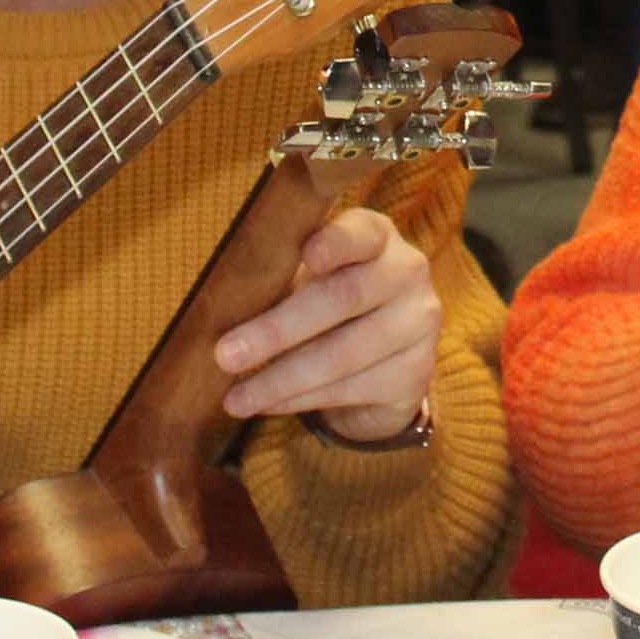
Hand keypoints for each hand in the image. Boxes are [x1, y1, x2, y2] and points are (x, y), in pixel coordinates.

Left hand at [213, 208, 439, 441]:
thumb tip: (221, 301)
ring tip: (235, 398)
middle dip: (278, 330)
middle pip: (344, 298)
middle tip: (225, 354)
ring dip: (282, 379)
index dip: (337, 243)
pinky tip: (267, 405)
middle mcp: (408, 273)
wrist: (386, 356)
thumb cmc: (332, 302)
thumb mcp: (313, 277)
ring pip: (344, 354)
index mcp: (378, 237)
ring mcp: (418, 325)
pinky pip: (351, 389)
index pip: (362, 233)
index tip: (307, 256)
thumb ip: (284, 275)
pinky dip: (301, 400)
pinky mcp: (415, 373)